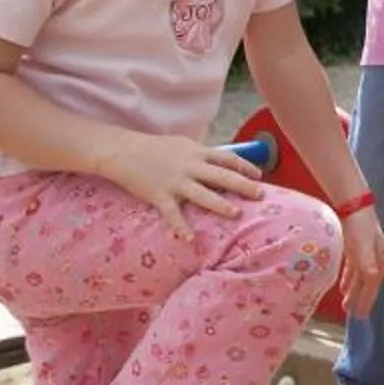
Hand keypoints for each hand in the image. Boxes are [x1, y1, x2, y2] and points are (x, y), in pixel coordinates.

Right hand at [107, 135, 266, 233]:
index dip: (245, 167)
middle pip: (222, 175)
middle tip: (260, 195)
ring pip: (202, 194)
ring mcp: (175, 181)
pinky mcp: (159, 195)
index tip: (259, 176)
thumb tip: (221, 163)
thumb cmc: (154, 148)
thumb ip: (201, 155)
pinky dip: (181, 227)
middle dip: (243, 185)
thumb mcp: (182, 145)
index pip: (227, 158)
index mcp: (197, 152)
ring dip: (220, 204)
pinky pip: (173, 214)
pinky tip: (190, 239)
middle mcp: (190, 166)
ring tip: (236, 213)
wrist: (123, 151)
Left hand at [333, 204, 383, 319]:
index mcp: (380, 257)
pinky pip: (351, 267)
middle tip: (359, 315)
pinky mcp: (352, 245)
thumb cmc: (359, 226)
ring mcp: (363, 250)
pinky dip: (347, 278)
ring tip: (346, 305)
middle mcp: (374, 255)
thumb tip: (372, 280)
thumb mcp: (363, 248)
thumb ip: (367, 265)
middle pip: (371, 281)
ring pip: (361, 275)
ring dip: (354, 290)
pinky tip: (341, 286)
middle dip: (366, 298)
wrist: (351, 203)